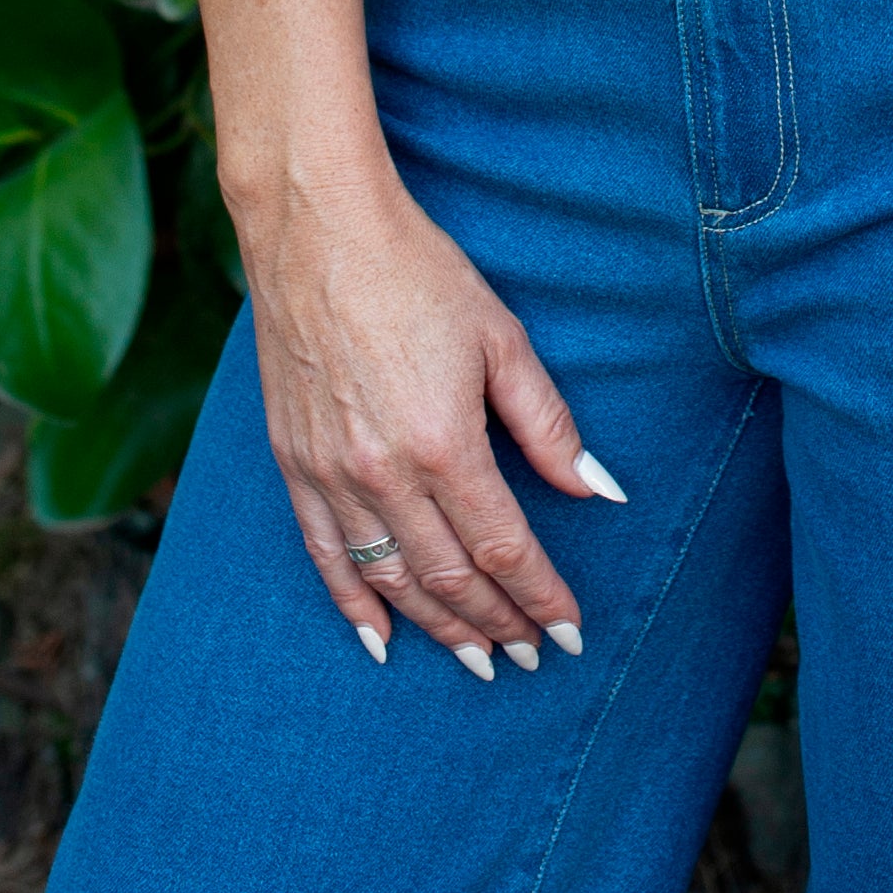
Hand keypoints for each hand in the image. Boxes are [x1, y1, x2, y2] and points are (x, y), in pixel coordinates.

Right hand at [238, 148, 612, 674]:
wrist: (318, 231)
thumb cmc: (418, 273)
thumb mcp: (500, 337)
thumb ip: (547, 423)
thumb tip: (598, 490)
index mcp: (443, 443)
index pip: (504, 547)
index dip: (540, 596)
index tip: (569, 632)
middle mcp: (382, 475)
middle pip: (450, 577)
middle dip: (497, 623)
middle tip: (530, 655)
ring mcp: (330, 475)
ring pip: (392, 580)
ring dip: (438, 629)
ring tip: (476, 660)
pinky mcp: (293, 465)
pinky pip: (325, 556)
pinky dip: (354, 606)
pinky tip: (380, 641)